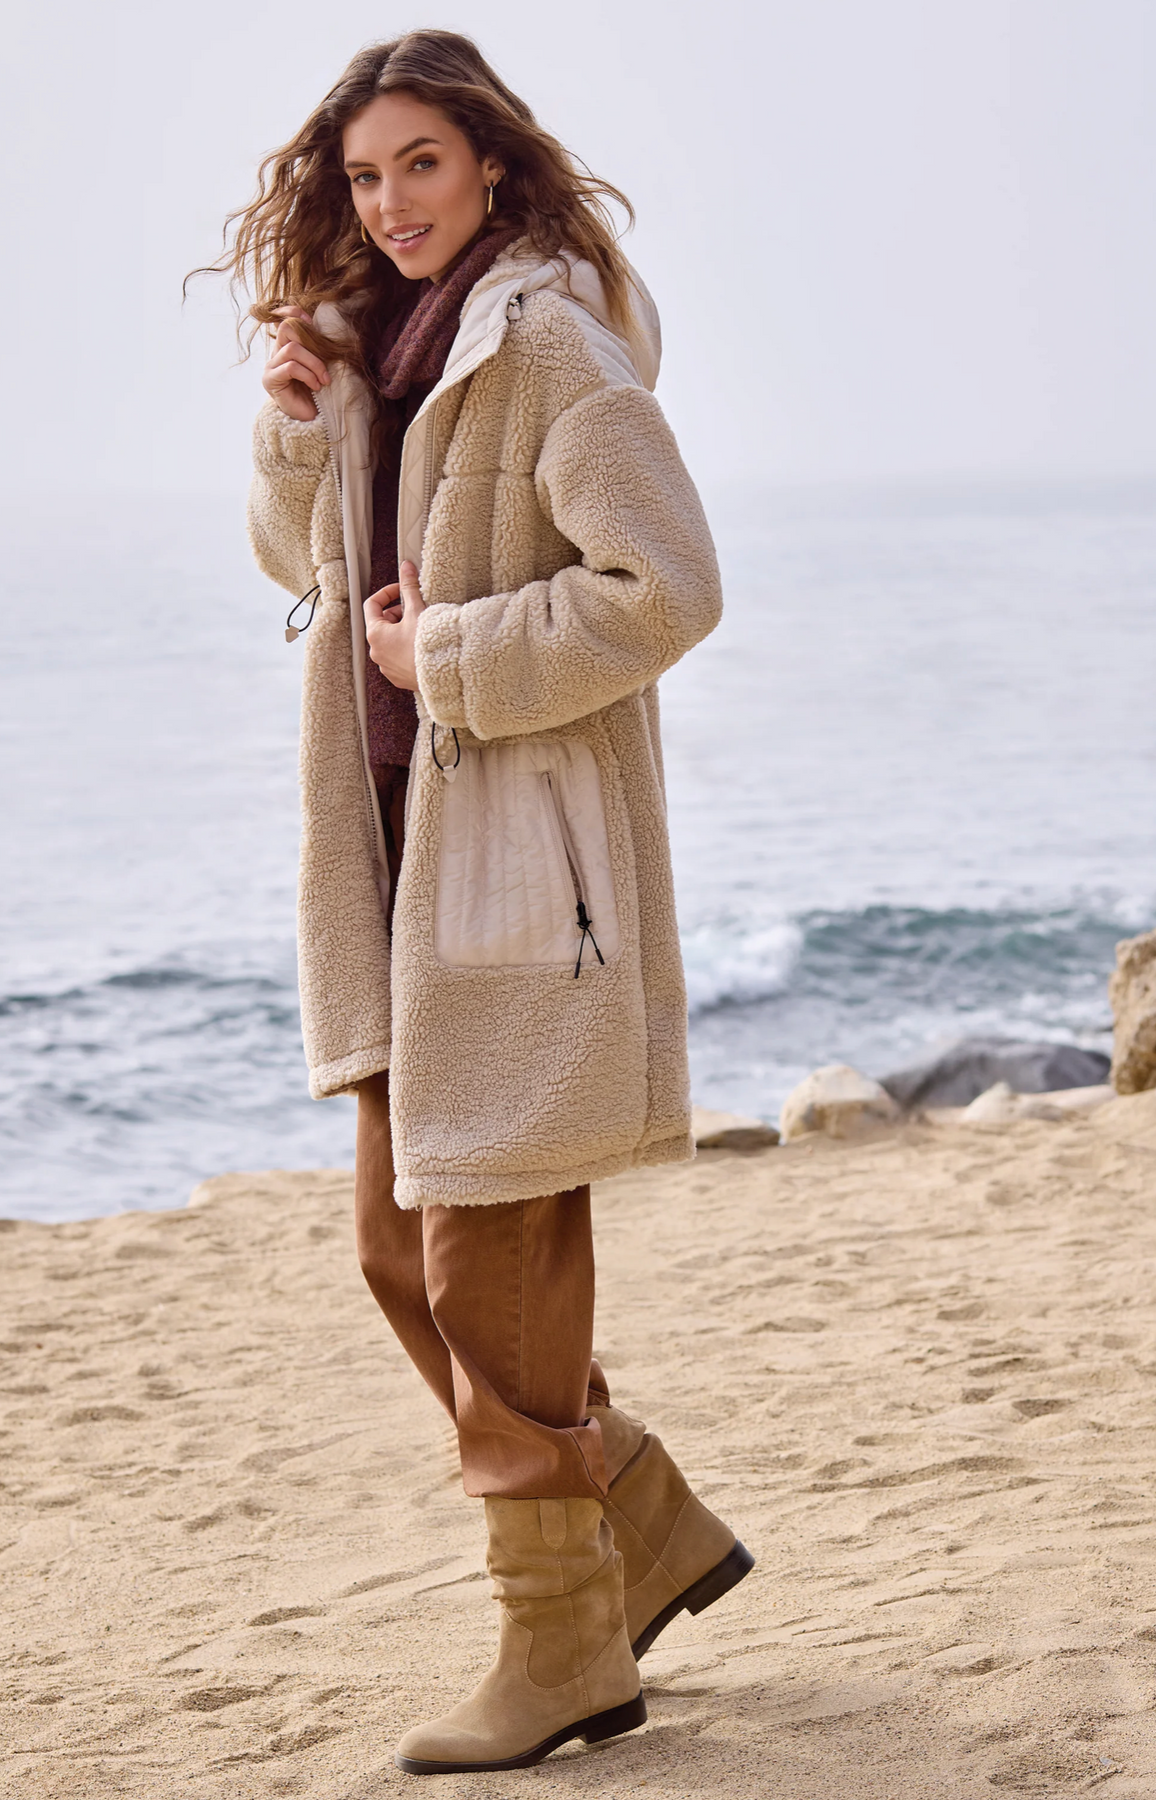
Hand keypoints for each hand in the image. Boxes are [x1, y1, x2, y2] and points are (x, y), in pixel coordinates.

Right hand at [262, 307, 329, 420]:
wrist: (311, 420)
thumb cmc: (319, 393)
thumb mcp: (321, 365)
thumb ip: (319, 348)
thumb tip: (326, 328)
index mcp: (288, 346)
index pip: (284, 318)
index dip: (296, 313)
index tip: (313, 322)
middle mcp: (276, 353)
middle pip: (288, 327)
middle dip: (311, 341)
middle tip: (325, 360)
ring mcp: (271, 366)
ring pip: (292, 349)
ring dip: (314, 363)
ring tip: (324, 379)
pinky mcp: (270, 380)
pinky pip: (291, 367)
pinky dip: (308, 375)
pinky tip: (316, 386)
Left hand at [365, 561, 425, 690]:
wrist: (442, 675)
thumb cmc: (426, 645)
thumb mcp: (417, 611)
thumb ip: (409, 587)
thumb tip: (406, 567)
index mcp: (375, 634)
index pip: (371, 604)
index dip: (386, 593)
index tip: (401, 590)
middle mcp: (376, 652)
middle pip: (381, 623)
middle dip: (397, 613)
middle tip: (415, 609)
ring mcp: (386, 667)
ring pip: (390, 641)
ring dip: (402, 630)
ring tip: (421, 628)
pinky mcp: (398, 677)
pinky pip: (398, 657)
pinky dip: (407, 648)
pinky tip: (423, 646)